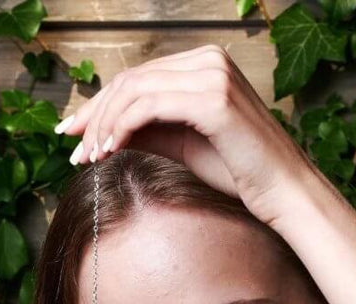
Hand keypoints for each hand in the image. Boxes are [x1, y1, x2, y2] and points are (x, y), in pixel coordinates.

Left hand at [54, 44, 309, 232]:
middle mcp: (210, 59)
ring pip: (134, 91)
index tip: (73, 134)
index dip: (100, 105)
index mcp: (205, 63)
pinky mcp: (213, 99)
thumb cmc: (240, 171)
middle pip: (131, 80)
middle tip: (72, 149)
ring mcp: (213, 75)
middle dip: (94, 115)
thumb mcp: (183, 144)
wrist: (283, 192)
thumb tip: (101, 132)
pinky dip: (122, 128)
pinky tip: (110, 152)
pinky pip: (149, 106)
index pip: (138, 77)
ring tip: (89, 157)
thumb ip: (147, 130)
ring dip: (103, 125)